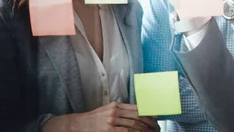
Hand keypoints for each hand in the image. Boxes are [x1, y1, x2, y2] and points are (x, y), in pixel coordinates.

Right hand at [44, 102, 159, 131]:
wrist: (78, 124)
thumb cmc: (94, 119)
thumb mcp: (107, 110)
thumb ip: (121, 110)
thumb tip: (137, 113)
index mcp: (116, 105)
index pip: (136, 107)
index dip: (147, 112)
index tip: (155, 117)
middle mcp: (115, 111)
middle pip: (137, 115)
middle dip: (149, 122)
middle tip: (156, 127)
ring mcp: (112, 120)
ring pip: (134, 124)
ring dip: (144, 129)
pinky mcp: (109, 129)